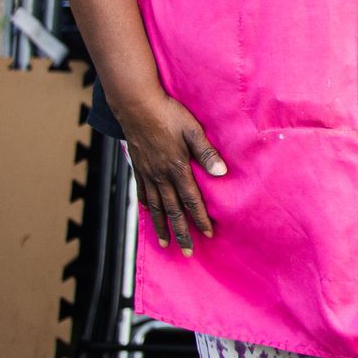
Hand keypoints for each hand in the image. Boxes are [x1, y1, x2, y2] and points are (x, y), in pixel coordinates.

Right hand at [110, 90, 227, 254]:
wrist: (136, 105)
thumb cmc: (169, 114)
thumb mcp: (193, 130)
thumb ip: (207, 152)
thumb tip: (222, 172)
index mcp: (177, 167)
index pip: (191, 200)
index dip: (200, 218)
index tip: (207, 234)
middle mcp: (161, 175)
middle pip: (172, 210)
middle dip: (181, 232)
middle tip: (186, 252)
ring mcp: (147, 173)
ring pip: (155, 207)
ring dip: (162, 227)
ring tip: (166, 244)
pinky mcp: (138, 167)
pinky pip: (142, 193)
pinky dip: (147, 207)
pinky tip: (149, 215)